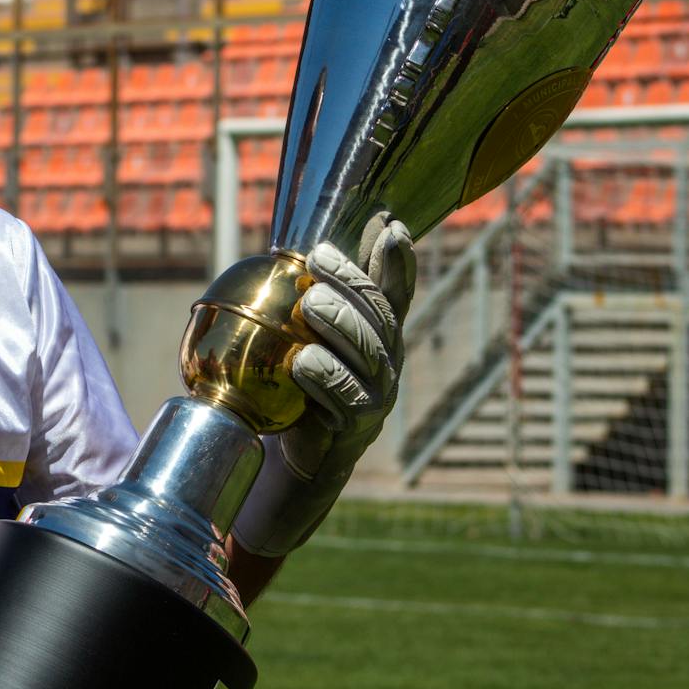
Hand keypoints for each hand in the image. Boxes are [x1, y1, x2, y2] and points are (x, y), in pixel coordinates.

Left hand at [231, 213, 415, 556]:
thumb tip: (294, 250)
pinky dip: (326, 378)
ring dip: (341, 324)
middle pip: (379, 318)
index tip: (391, 225)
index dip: (398, 263)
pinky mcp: (355, 431)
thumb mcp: (298, 342)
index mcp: (375, 338)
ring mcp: (376, 398)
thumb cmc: (293, 392)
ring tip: (310, 302)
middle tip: (317, 258)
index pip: (393, 294)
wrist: (290, 463)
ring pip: (370, 356)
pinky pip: (347, 402)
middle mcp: (385, 364)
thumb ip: (305, 304)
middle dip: (352, 283)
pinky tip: (303, 362)